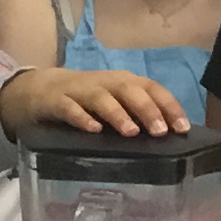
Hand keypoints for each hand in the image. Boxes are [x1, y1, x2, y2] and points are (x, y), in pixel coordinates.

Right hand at [0, 66, 189, 139]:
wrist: (38, 90)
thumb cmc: (85, 101)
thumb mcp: (114, 104)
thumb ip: (137, 117)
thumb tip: (168, 137)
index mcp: (123, 82)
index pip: (151, 88)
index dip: (169, 106)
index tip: (182, 128)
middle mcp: (104, 83)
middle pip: (128, 90)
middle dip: (146, 109)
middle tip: (160, 131)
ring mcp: (79, 91)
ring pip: (101, 97)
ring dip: (117, 113)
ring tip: (131, 132)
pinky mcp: (56, 102)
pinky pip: (69, 108)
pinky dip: (82, 118)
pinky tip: (93, 130)